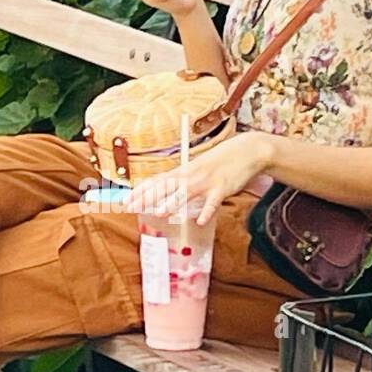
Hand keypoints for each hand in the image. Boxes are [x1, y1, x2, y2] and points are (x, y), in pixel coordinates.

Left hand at [125, 132, 271, 227]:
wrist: (247, 150)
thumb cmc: (221, 161)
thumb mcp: (198, 168)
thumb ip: (184, 179)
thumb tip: (168, 191)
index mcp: (184, 171)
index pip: (157, 181)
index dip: (141, 191)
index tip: (125, 200)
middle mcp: (192, 175)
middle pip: (166, 186)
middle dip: (147, 197)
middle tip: (131, 207)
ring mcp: (207, 181)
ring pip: (186, 192)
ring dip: (173, 202)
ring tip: (159, 213)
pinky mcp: (223, 187)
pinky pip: (214, 201)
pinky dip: (207, 211)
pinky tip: (201, 221)